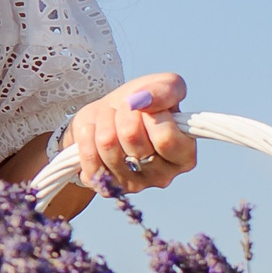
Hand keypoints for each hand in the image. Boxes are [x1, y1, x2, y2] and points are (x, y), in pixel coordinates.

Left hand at [63, 71, 195, 193]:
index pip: (165, 138)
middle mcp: (162, 176)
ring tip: (110, 119)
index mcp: (184, 155)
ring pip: (107, 143)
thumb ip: (165, 90)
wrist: (107, 118)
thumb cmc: (141, 105)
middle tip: (124, 110)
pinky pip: (88, 155)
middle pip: (131, 137)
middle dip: (123, 112)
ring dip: (104, 120)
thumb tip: (144, 100)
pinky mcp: (106, 186)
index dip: (150, 114)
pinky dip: (87, 134)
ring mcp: (133, 185)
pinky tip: (95, 133)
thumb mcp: (162, 86)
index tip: (145, 104)